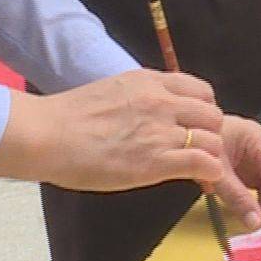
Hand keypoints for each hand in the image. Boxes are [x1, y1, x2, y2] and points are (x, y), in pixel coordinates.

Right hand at [0, 70, 226, 191]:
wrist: (47, 135)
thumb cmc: (68, 118)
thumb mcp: (113, 91)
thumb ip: (139, 98)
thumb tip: (150, 113)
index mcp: (149, 82)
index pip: (200, 90)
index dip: (202, 109)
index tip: (193, 124)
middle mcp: (162, 102)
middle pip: (212, 113)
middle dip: (209, 131)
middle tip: (196, 148)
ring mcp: (162, 131)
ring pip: (213, 138)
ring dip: (210, 153)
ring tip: (198, 166)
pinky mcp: (158, 162)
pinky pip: (205, 163)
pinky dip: (210, 172)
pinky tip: (202, 178)